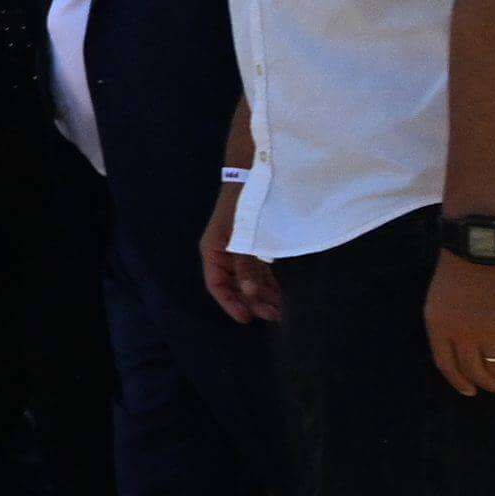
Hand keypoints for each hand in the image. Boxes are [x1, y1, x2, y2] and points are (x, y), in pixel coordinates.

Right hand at [202, 184, 275, 324]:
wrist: (255, 175)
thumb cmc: (245, 206)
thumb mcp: (244, 237)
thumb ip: (246, 265)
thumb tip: (249, 294)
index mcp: (214, 251)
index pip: (217, 285)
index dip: (231, 303)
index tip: (248, 319)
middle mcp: (223, 253)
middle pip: (234, 285)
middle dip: (252, 302)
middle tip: (274, 316)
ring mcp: (237, 250)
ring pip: (247, 279)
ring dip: (262, 296)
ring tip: (281, 310)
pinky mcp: (252, 245)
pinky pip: (257, 271)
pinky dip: (267, 283)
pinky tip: (279, 293)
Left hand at [423, 242, 494, 400]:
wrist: (479, 246)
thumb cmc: (459, 267)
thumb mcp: (440, 299)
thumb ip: (451, 323)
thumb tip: (469, 347)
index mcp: (438, 326)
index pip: (446, 365)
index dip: (460, 382)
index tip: (471, 391)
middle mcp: (461, 334)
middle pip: (475, 371)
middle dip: (490, 384)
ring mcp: (487, 331)